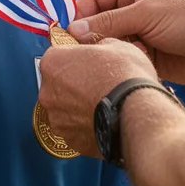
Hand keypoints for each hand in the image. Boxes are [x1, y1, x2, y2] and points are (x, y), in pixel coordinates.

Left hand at [38, 38, 157, 157]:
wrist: (137, 113)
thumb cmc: (125, 76)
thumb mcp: (115, 45)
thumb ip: (98, 44)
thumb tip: (99, 48)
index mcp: (53, 62)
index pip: (57, 55)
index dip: (75, 57)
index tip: (88, 61)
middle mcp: (47, 92)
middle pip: (57, 84)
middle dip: (73, 83)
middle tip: (97, 82)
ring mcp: (57, 119)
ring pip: (64, 108)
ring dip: (78, 106)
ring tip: (102, 103)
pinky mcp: (70, 140)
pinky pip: (74, 129)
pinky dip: (85, 125)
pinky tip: (103, 119)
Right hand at [68, 0, 184, 87]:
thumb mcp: (147, 13)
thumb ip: (109, 22)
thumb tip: (72, 31)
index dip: (79, 15)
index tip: (69, 36)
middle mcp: (134, 9)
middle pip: (98, 23)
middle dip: (92, 37)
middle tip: (87, 53)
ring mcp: (140, 34)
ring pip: (109, 44)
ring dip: (110, 52)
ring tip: (116, 59)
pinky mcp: (147, 57)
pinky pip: (123, 60)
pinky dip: (122, 65)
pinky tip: (129, 69)